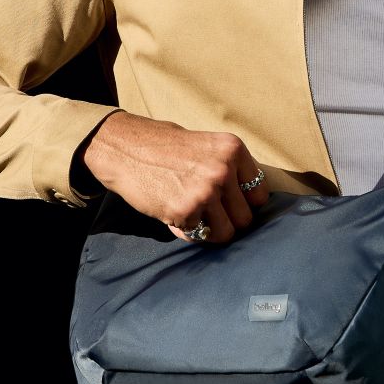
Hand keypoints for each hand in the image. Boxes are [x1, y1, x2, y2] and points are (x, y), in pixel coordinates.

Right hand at [79, 111, 269, 242]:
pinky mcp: (185, 211)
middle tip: (208, 213)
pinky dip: (187, 231)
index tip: (229, 203)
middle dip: (228, 220)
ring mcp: (205, 191)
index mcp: (232, 149)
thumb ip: (229, 169)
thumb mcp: (206, 146)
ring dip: (210, 231)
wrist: (123, 148)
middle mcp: (223, 169)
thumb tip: (249, 204)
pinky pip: (198, 237)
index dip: (244, 203)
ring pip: (227, 233)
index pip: (260, 194)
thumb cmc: (164, 148)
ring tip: (193, 216)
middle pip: (246, 218)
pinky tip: (173, 214)